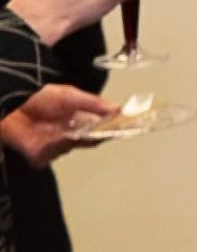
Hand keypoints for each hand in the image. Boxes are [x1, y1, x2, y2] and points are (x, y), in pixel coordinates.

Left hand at [0, 85, 115, 167]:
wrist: (9, 105)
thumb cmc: (36, 97)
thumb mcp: (70, 94)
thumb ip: (94, 103)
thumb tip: (118, 108)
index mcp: (80, 118)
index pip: (104, 125)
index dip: (116, 125)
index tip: (130, 124)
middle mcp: (71, 133)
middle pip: (95, 138)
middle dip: (104, 133)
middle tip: (115, 129)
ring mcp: (57, 146)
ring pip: (77, 145)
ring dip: (81, 136)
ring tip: (84, 127)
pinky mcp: (42, 156)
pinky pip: (57, 152)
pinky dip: (59, 143)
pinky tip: (60, 135)